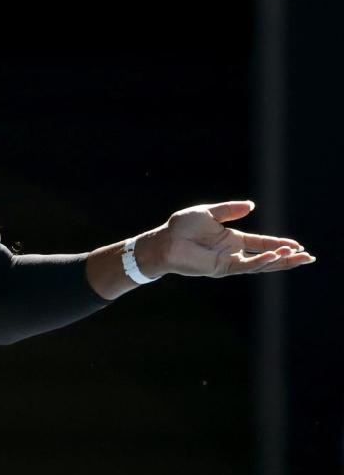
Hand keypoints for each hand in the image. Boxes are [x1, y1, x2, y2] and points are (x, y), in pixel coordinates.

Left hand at [154, 200, 314, 277]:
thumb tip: (252, 205)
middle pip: (266, 257)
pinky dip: (259, 262)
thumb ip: (230, 210)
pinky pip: (244, 266)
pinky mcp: (220, 268)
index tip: (297, 245)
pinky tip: (272, 258)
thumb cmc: (182, 226)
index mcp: (232, 238)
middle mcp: (233, 252)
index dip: (279, 244)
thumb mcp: (209, 213)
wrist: (165, 240)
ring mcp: (228, 261)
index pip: (262, 243)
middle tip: (308, 257)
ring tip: (296, 257)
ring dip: (278, 261)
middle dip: (287, 258)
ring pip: (259, 264)